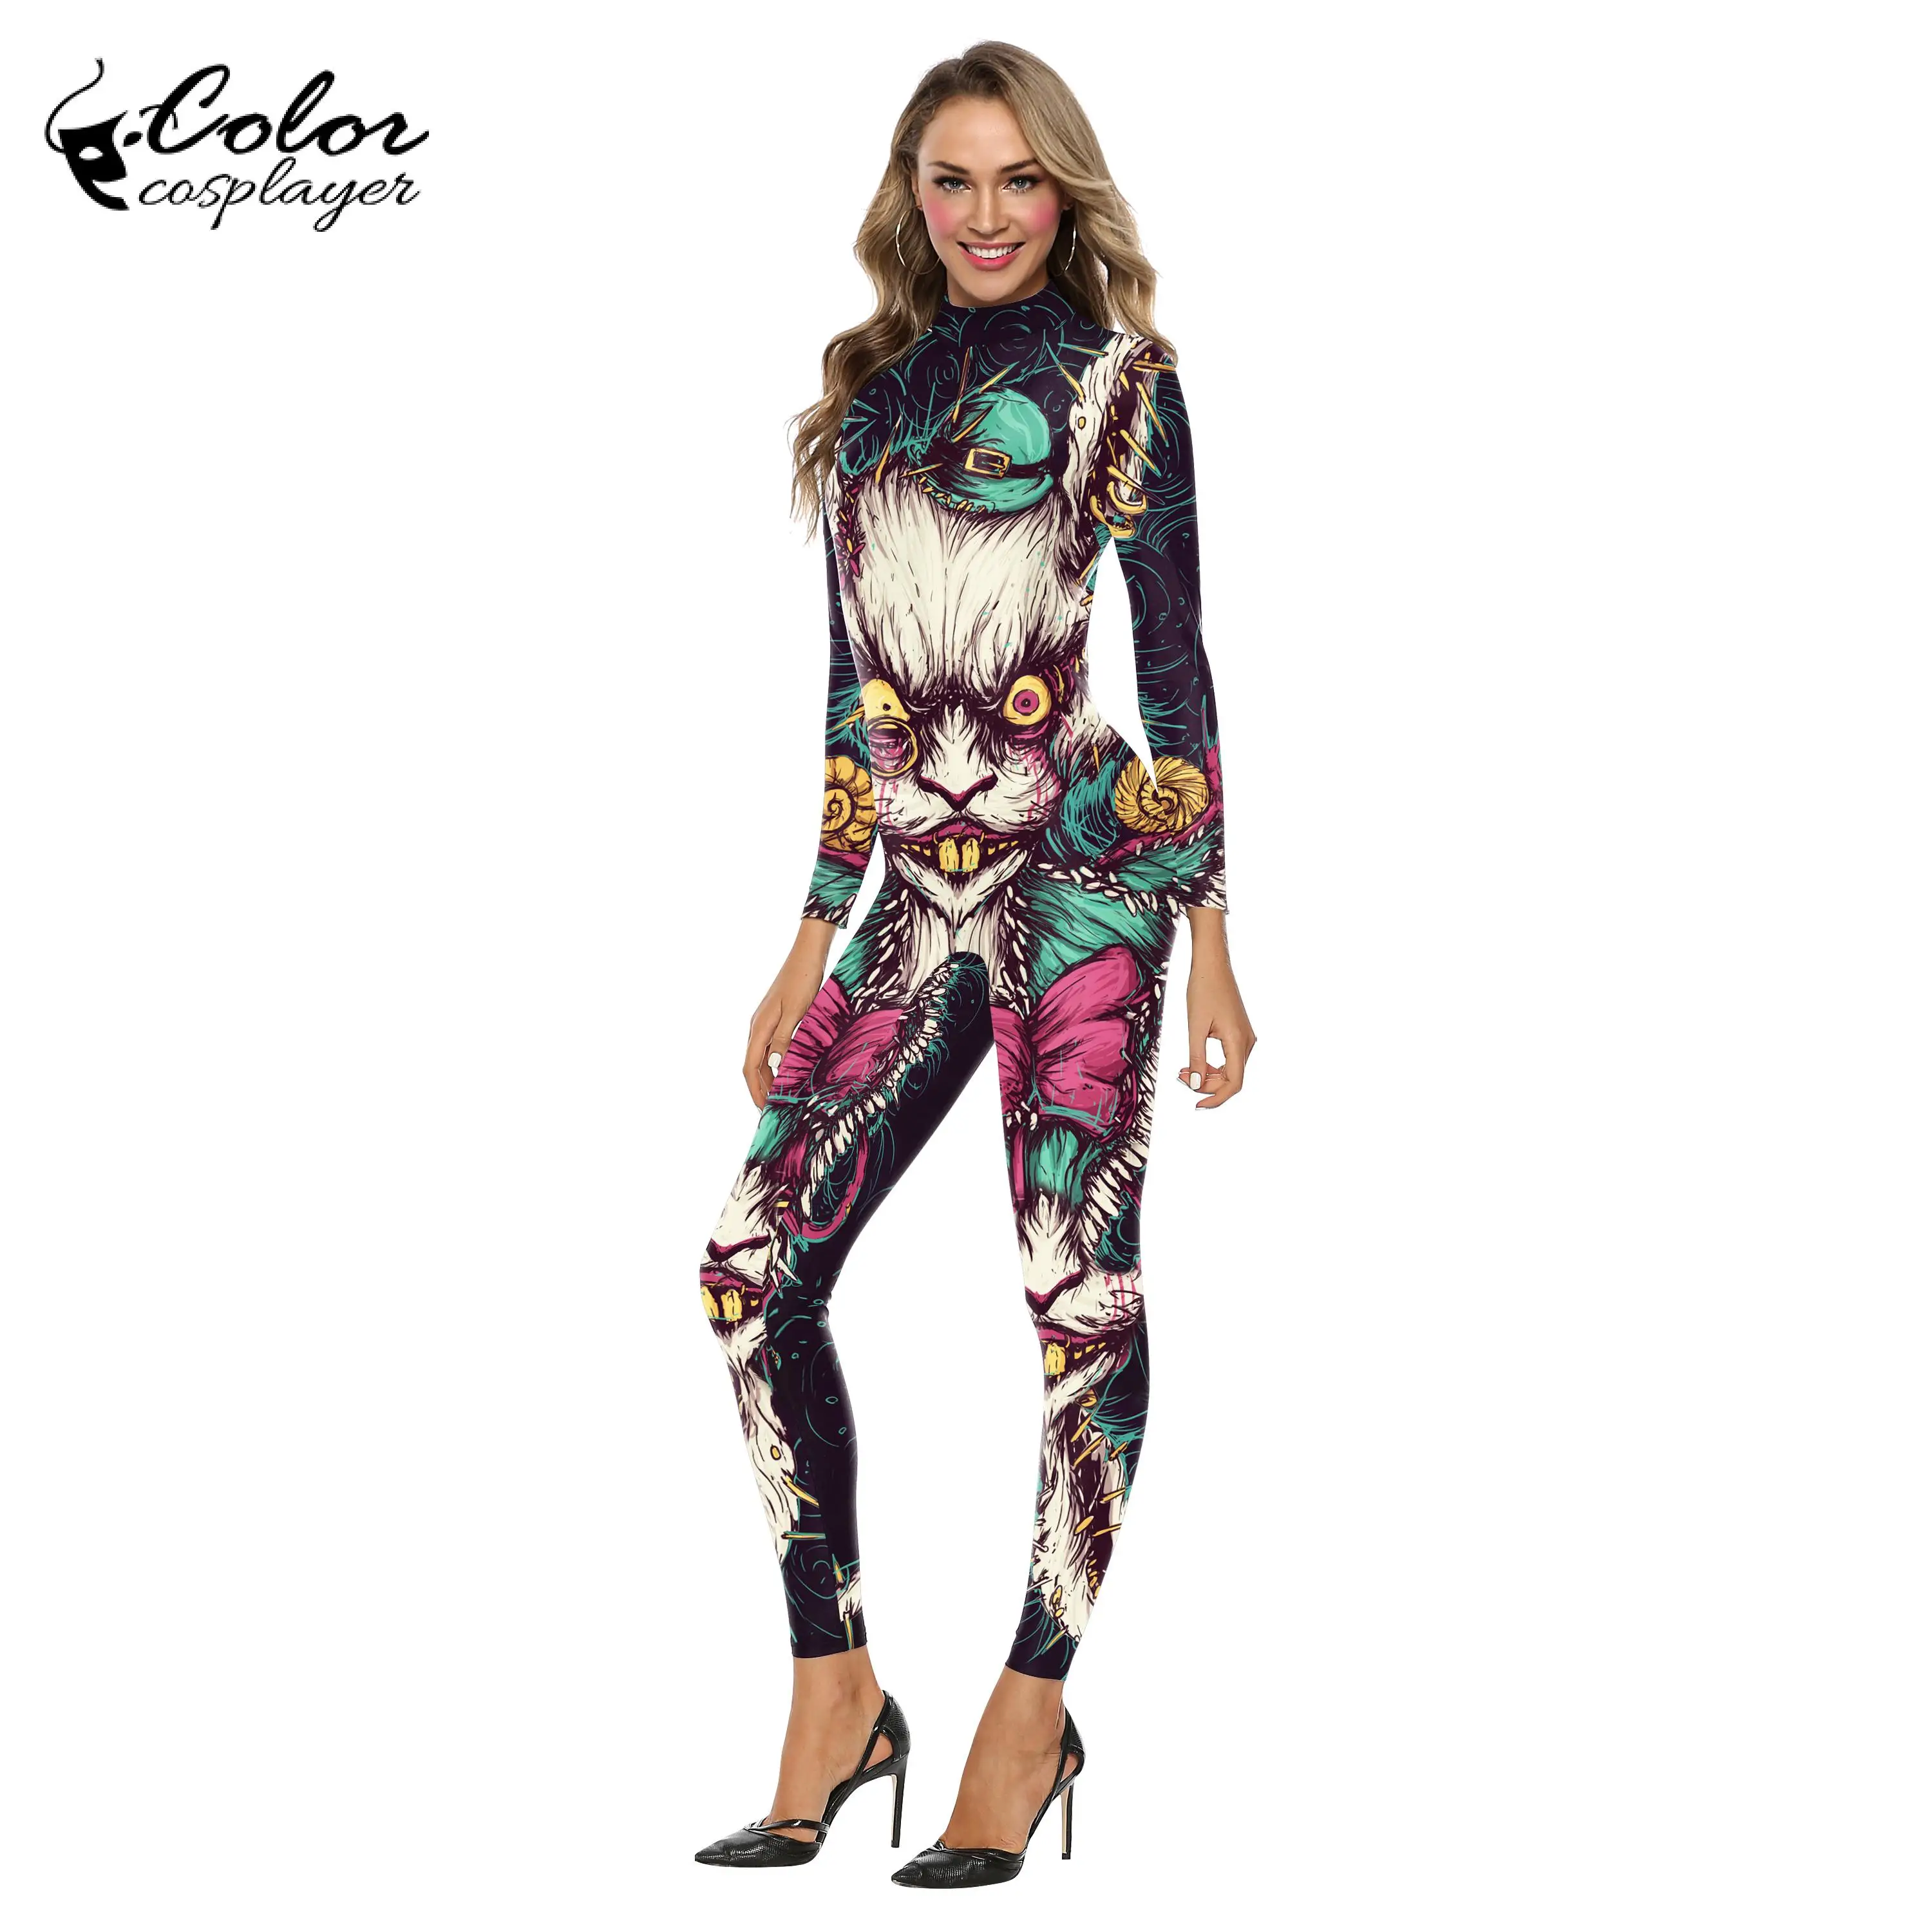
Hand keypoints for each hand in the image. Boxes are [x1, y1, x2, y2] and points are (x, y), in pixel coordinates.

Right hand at [743, 918, 836, 1108]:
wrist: (807, 955)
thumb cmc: (804, 980)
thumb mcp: (797, 1011)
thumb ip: (784, 1038)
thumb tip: (773, 1065)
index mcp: (760, 1026)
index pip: (750, 1067)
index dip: (755, 1090)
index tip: (763, 1108)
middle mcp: (758, 1026)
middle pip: (752, 1065)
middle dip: (759, 1088)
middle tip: (772, 1109)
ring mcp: (765, 1021)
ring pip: (760, 1057)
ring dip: (766, 1078)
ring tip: (778, 1096)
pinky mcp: (774, 1017)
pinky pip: (769, 1047)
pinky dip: (773, 1064)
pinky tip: (785, 1071)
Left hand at [1177, 907, 1255, 1109]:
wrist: (1213, 964)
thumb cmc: (1203, 990)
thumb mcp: (1195, 1027)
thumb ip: (1195, 1058)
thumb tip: (1194, 1085)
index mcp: (1237, 1041)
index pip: (1233, 1083)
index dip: (1216, 1098)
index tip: (1197, 1105)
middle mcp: (1247, 1042)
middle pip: (1231, 1079)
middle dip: (1206, 1085)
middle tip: (1180, 1077)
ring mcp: (1245, 1037)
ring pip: (1230, 1069)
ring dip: (1208, 1075)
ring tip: (1183, 1070)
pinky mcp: (1239, 1032)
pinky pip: (1229, 1058)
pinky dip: (1213, 1064)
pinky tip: (1194, 1062)